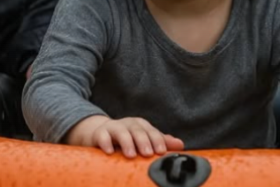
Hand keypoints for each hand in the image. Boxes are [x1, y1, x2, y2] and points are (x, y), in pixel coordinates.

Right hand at [66, 115, 183, 157]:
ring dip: (126, 142)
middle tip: (148, 153)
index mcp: (141, 125)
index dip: (157, 140)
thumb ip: (161, 142)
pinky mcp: (99, 133)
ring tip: (130, 155)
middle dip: (143, 141)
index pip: (151, 131)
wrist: (99, 133)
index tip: (161, 151)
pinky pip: (102, 137)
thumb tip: (181, 145)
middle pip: (137, 130)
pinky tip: (110, 151)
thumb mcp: (143, 140)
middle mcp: (128, 124)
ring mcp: (113, 127)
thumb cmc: (126, 139)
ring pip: (121, 132)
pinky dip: (106, 143)